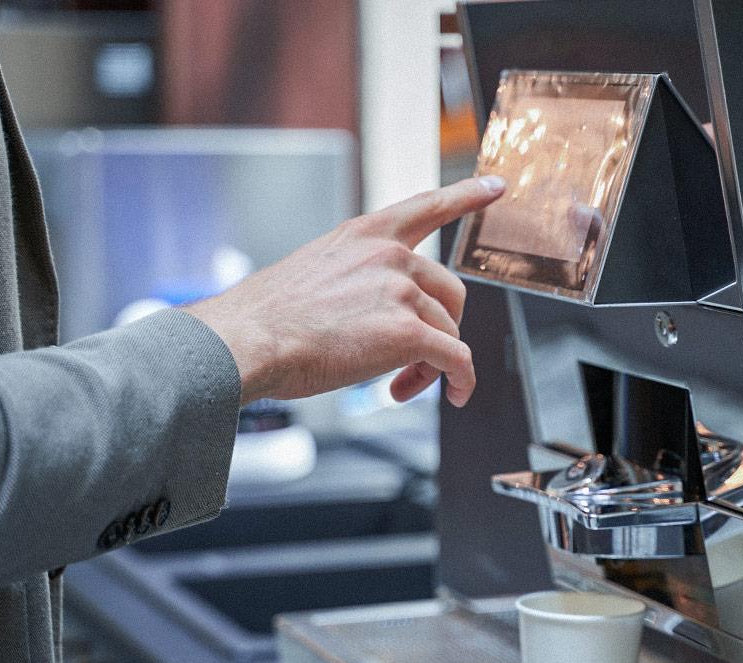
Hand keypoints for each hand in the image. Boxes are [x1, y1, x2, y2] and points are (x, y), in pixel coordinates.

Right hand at [186, 175, 505, 406]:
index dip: (466, 195)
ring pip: (450, 332)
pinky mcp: (408, 332)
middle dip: (439, 330)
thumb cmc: (265, 321)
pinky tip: (453, 395)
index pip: (426, 205)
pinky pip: (457, 359)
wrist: (247, 342)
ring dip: (433, 365)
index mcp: (363, 235)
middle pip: (450, 292)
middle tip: (411, 362)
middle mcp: (389, 255)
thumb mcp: (312, 272)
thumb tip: (375, 313)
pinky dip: (460, 381)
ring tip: (401, 386)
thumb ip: (354, 278)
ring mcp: (400, 291)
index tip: (495, 186)